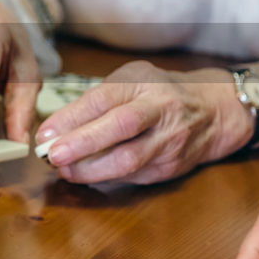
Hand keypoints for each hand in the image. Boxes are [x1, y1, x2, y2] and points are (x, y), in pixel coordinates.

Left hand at [34, 62, 250, 183]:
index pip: (104, 99)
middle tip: (52, 156)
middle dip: (83, 144)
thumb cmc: (159, 91)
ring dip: (91, 170)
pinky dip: (107, 179)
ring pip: (129, 160)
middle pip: (121, 128)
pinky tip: (85, 176)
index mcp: (144, 83)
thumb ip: (97, 99)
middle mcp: (160, 110)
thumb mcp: (130, 79)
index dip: (72, 117)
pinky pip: (134, 177)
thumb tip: (56, 128)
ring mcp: (169, 141)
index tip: (44, 134)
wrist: (214, 111)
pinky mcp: (170, 167)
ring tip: (64, 171)